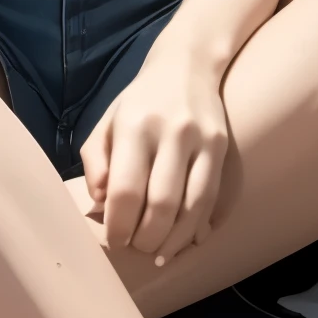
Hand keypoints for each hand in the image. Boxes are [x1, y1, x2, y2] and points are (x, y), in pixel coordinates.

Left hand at [79, 44, 230, 265]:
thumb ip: (95, 161)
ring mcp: (202, 140)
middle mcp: (172, 132)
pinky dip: (201, 226)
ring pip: (194, 206)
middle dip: (148, 238)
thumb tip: (100, 202)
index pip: (126, 190)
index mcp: (134, 126)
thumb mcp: (107, 122)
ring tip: (161, 252)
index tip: (115, 240)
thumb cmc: (139, 102)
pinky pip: (215, 198)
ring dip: (176, 239)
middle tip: (138, 248)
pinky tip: (187, 239)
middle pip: (163, 204)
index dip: (119, 225)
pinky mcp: (223, 147)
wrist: (186, 65)